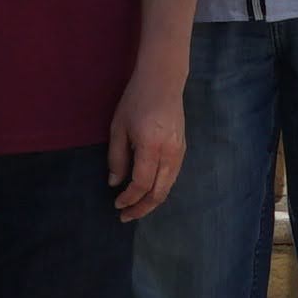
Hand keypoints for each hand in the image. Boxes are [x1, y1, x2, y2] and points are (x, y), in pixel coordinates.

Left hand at [106, 58, 189, 219]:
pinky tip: (148, 191)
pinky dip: (160, 189)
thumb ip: (117, 157)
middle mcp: (170, 153)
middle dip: (142, 208)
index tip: (117, 204)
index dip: (129, 198)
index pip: (141, 183)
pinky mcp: (183, 149)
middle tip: (126, 216)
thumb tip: (114, 183)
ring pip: (168, 187)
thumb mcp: (118, 128)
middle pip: (159, 192)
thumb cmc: (135, 101)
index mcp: (151, 146)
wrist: (163, 81)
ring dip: (152, 201)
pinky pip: (173, 177)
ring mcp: (180, 151)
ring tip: (136, 208)